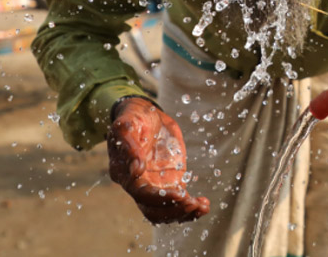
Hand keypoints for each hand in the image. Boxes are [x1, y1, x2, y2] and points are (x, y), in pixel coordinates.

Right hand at [107, 97, 209, 223]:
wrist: (146, 114)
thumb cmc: (133, 117)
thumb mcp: (127, 124)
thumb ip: (129, 145)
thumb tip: (135, 170)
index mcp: (123, 172)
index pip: (139, 193)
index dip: (158, 197)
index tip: (179, 193)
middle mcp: (137, 184)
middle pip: (151, 210)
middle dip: (173, 209)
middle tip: (192, 202)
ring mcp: (153, 185)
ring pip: (164, 211)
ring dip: (183, 213)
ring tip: (202, 206)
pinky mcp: (168, 182)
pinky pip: (177, 202)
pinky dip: (190, 208)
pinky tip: (204, 205)